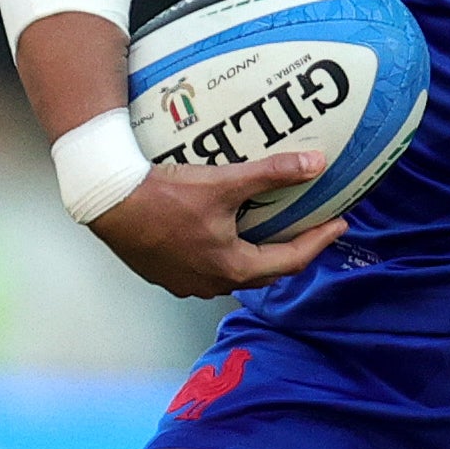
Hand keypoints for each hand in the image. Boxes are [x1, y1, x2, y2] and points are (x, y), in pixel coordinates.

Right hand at [92, 145, 346, 299]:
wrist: (110, 202)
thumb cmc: (166, 195)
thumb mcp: (224, 182)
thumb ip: (272, 174)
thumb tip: (316, 164)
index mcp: (232, 267)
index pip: (291, 260)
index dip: (318, 242)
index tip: (339, 225)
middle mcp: (211, 284)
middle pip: (265, 272)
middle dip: (291, 251)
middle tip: (311, 229)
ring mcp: (186, 283)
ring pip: (233, 273)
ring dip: (255, 256)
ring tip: (268, 231)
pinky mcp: (165, 274)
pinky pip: (206, 270)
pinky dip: (223, 255)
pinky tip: (221, 235)